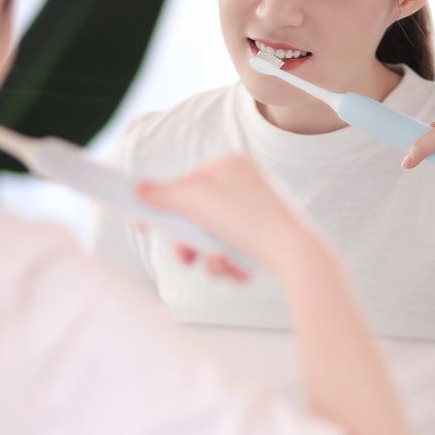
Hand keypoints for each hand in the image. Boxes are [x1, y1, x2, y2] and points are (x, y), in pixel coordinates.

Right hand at [134, 154, 321, 279]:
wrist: (295, 253)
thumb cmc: (248, 221)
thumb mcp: (195, 202)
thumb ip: (163, 195)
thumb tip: (139, 188)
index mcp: (231, 164)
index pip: (186, 182)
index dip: (163, 204)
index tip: (143, 222)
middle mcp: (247, 183)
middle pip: (199, 213)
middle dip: (188, 240)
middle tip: (184, 257)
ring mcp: (259, 210)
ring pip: (214, 236)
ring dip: (210, 257)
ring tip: (220, 265)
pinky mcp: (268, 236)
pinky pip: (234, 250)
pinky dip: (230, 263)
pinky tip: (238, 269)